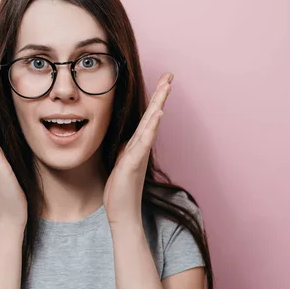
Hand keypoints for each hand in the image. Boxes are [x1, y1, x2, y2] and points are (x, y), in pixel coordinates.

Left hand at [103, 73, 172, 225]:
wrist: (122, 212)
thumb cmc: (120, 189)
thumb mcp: (120, 162)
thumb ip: (126, 149)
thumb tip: (127, 139)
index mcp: (137, 144)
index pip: (147, 117)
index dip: (155, 99)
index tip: (163, 81)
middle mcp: (141, 146)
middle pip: (153, 115)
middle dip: (161, 95)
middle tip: (169, 75)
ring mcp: (139, 154)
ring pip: (151, 125)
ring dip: (158, 105)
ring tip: (165, 87)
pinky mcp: (133, 163)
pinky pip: (143, 142)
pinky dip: (151, 128)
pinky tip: (157, 114)